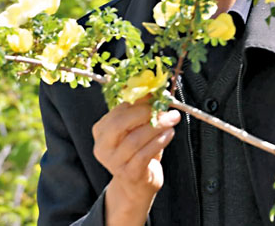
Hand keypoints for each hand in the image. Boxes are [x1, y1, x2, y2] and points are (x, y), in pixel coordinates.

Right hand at [92, 96, 180, 225]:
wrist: (136, 184)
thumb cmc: (138, 151)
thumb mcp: (137, 128)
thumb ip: (141, 110)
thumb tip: (153, 89)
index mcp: (101, 130)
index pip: (118, 110)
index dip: (140, 101)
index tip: (159, 96)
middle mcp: (103, 147)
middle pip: (120, 124)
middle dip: (146, 113)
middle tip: (166, 109)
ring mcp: (113, 162)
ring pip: (135, 139)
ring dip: (158, 126)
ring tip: (173, 119)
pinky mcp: (128, 174)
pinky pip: (144, 155)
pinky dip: (159, 142)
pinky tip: (170, 134)